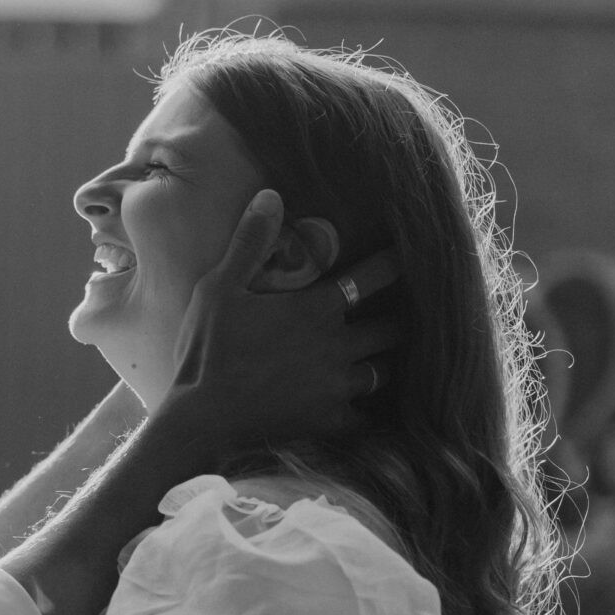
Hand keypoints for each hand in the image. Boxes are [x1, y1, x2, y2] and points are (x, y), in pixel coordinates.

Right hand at [169, 192, 397, 447]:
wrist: (204, 418)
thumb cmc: (210, 349)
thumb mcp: (220, 288)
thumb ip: (250, 242)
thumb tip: (271, 195)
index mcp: (317, 309)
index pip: (372, 278)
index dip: (394, 265)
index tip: (409, 256)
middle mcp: (338, 345)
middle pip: (391, 328)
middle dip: (401, 320)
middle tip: (409, 315)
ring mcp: (338, 386)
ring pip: (383, 371)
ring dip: (384, 363)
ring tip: (387, 360)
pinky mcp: (330, 420)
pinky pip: (366, 417)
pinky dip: (369, 412)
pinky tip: (371, 413)